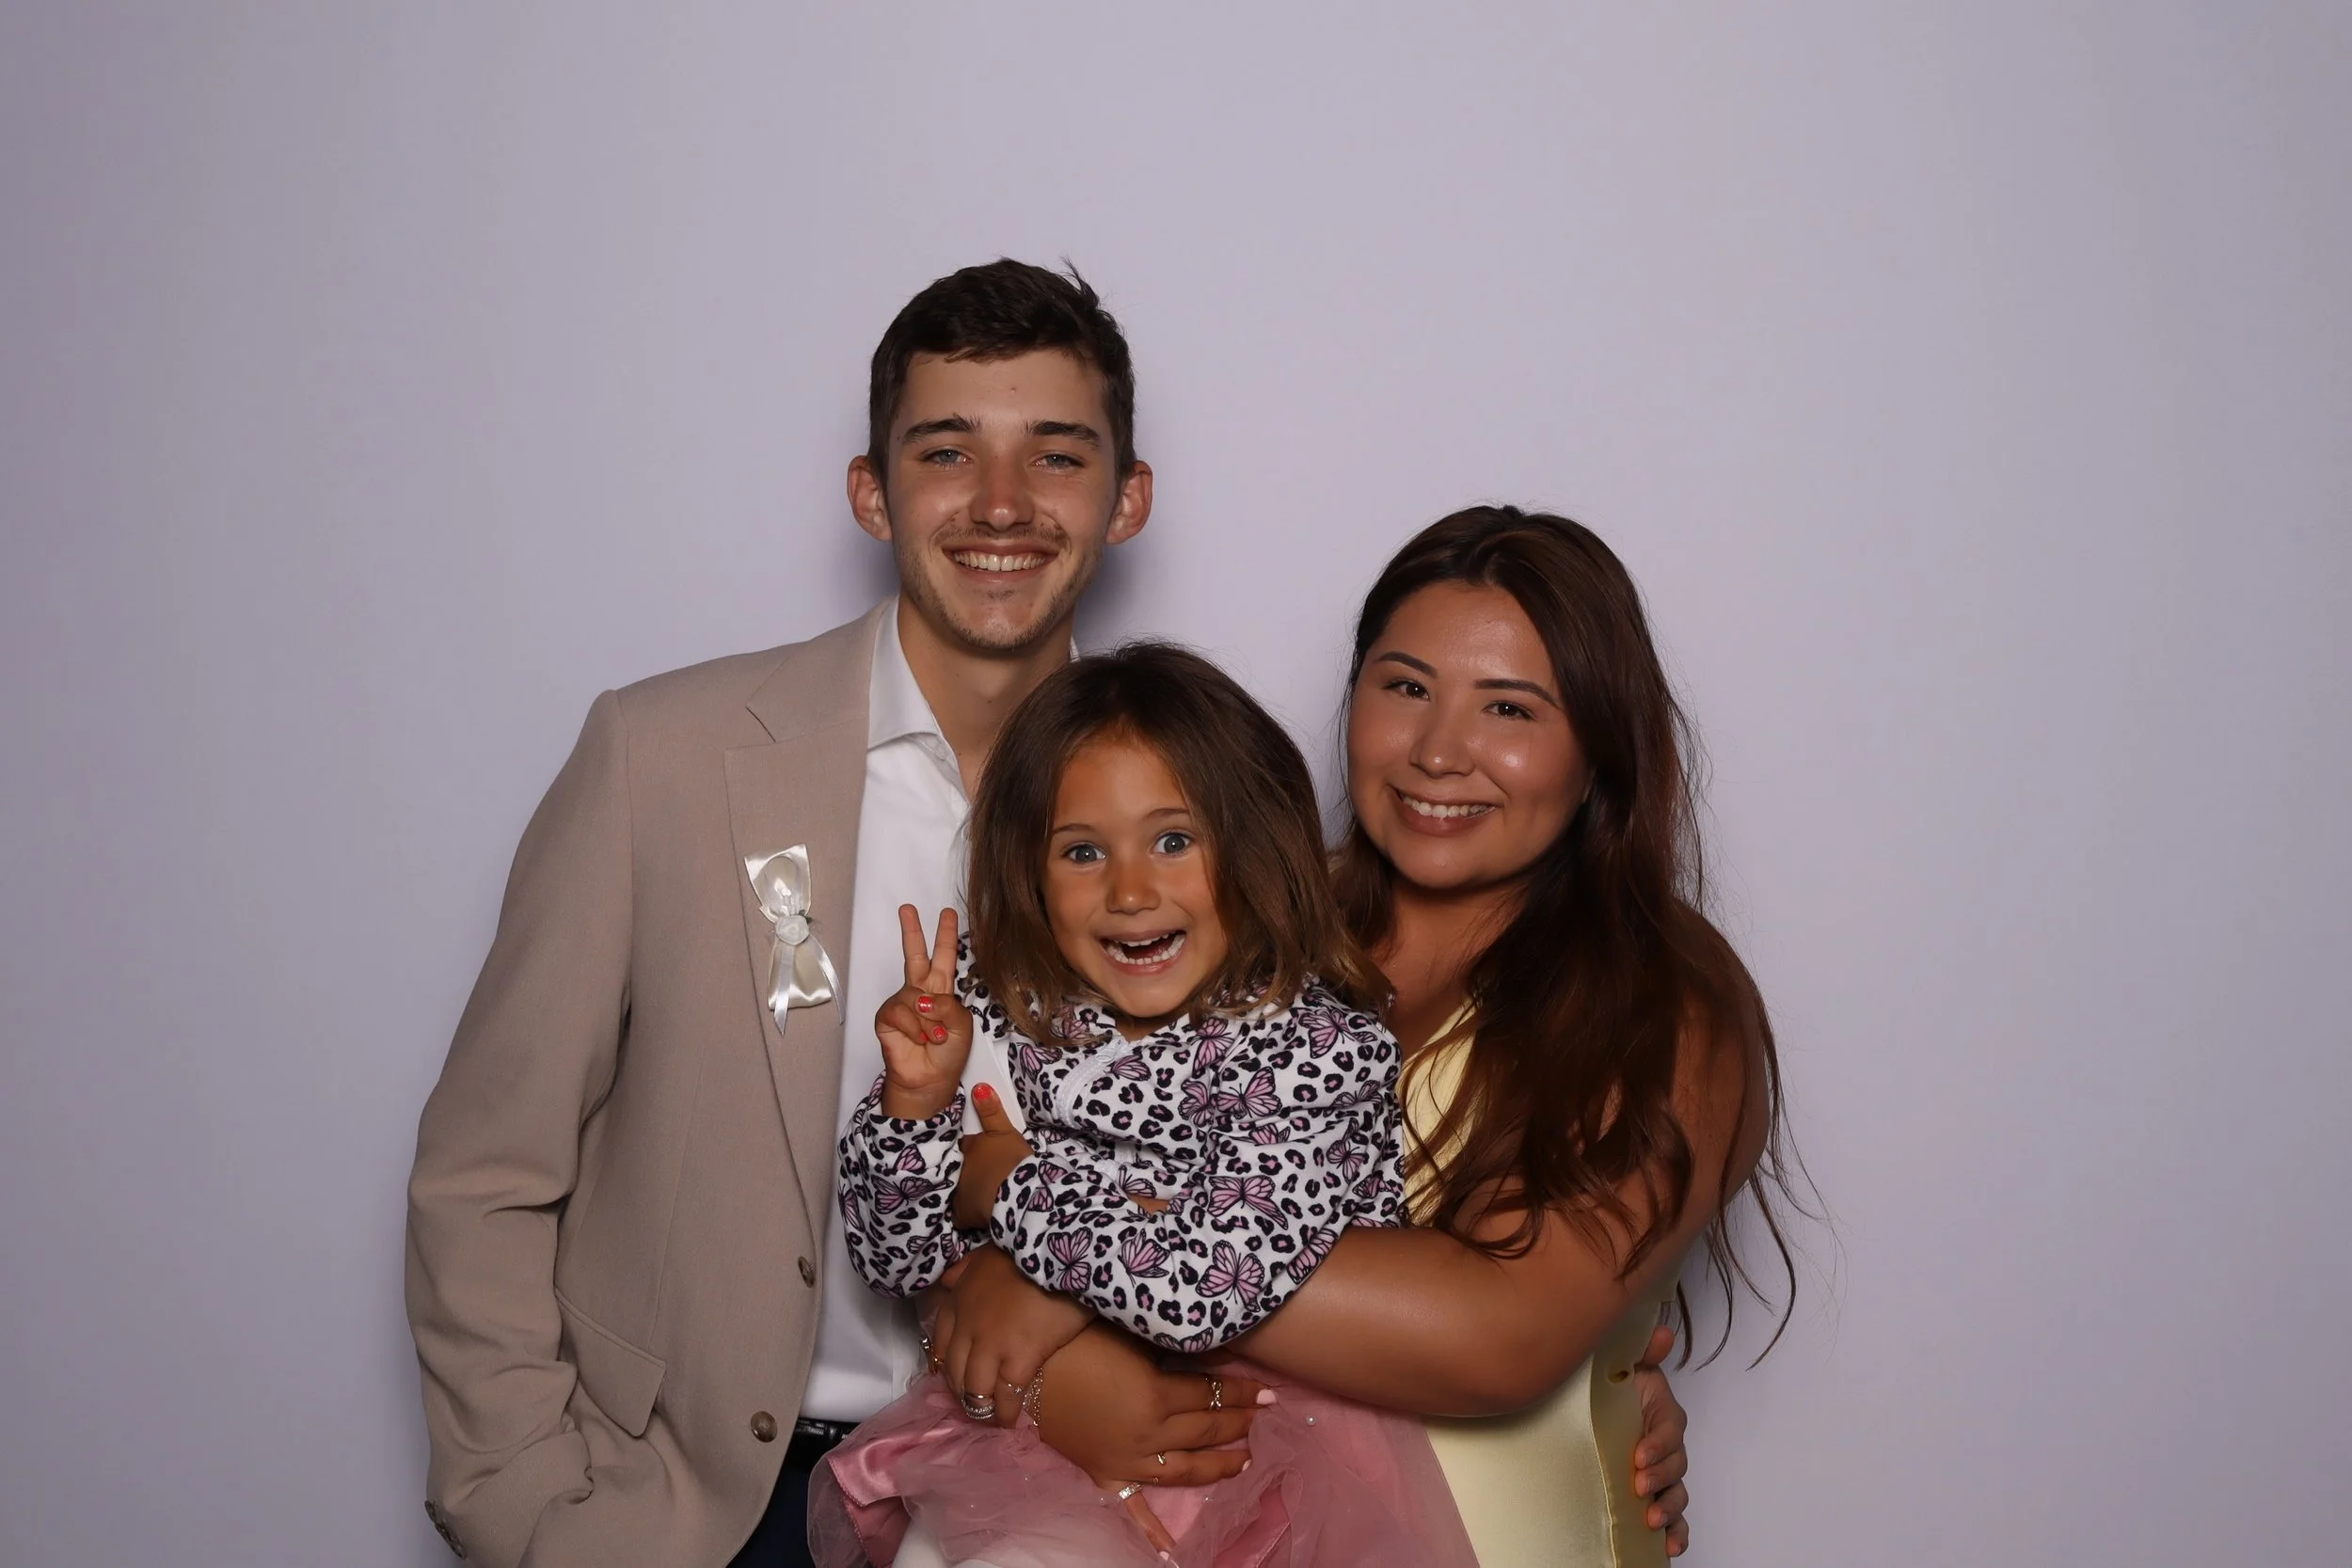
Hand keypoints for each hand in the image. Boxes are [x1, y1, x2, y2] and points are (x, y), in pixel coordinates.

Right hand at [876, 906, 969, 1120]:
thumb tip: (925, 999)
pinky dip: (914, 1028)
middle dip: (912, 931)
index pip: (946, 957)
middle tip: (907, 908)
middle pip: (916, 955)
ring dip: (930, 1021)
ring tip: (934, 1038)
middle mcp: (921, 991)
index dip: (947, 935)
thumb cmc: (948, 1054)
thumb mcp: (962, 1027)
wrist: (930, 1080)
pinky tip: (918, 1040)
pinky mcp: (887, 1017)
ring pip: (915, 995)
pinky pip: (902, 1013)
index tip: (948, 913)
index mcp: (942, 990)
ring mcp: (903, 1003)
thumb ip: (949, 1007)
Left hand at [931, 1246, 1092, 1409]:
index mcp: (960, 1300)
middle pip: (955, 1372)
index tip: (956, 1378)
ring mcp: (991, 1345)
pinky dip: (1006, 1413)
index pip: (942, 1343)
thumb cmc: (1029, 1250)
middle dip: (962, 1393)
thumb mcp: (986, 1252)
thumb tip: (947, 1282)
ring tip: (992, 1417)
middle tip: (974, 1405)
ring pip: (974, 1390)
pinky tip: (1012, 1421)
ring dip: (980, 1408)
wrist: (1061, 1252)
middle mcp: (968, 1326)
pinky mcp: (1018, 1359)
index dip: (947, 1366)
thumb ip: (964, 1268)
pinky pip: (1005, 1397)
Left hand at [953, 1083, 1032, 1228]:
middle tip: (975, 1173)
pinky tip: (970, 1214)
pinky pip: (959, 1215)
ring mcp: (958, 1193)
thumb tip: (978, 1087)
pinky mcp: (962, 1215)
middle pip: (957, 1167)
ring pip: (956, 1190)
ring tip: (975, 1193)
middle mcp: (958, 1169)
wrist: (1018, 1194)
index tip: (977, 1152)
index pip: (963, 1145)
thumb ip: (991, 1111)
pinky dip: (964, 1214)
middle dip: (963, 1169)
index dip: (969, 1149)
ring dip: (963, 1190)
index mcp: (968, 1148)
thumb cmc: (1012, 1161)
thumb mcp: (1005, 1132)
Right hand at [1029, 1325, 1269, 1554]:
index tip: (1267, 1391)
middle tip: (1261, 1417)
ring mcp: (1128, 1461)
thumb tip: (1201, 1355)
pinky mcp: (1105, 1474)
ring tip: (1244, 1460)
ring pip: (1184, 1470)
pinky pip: (1132, 1507)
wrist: (1022, 1373)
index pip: (1212, 1394)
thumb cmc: (1075, 1343)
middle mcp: (1149, 1435)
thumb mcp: (1129, 1338)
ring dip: (1218, 1466)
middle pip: (1205, 1431)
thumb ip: (1165, 1352)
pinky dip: (1150, 1531)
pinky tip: (1170, 1551)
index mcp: (1157, 1396)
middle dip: (1238, 1423)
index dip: (1241, 1391)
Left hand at [1632, 1323, 1691, 1554]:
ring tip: (1652, 1520)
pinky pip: (1675, 1519)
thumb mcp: (1624, 1367)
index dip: (1659, 1445)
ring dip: (1669, 1509)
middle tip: (1639, 1486)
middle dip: (1661, 1478)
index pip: (1671, 1431)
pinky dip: (1676, 1533)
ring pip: (1678, 1494)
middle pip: (1677, 1466)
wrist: (1588, 1412)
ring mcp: (1662, 1474)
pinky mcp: (1655, 1496)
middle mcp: (1667, 1447)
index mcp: (1662, 1415)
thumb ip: (1642, 1352)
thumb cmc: (1611, 1391)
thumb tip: (1661, 1332)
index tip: (1638, 1457)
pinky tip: (1669, 1547)